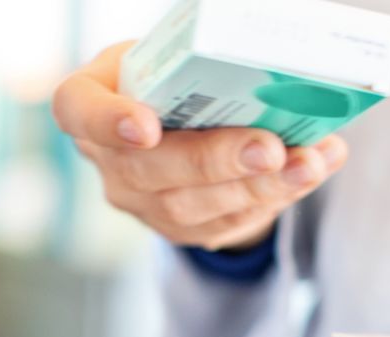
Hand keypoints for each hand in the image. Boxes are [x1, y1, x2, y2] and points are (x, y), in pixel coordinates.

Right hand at [52, 42, 347, 250]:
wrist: (182, 126)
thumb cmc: (175, 78)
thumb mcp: (173, 55)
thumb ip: (202, 59)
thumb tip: (277, 66)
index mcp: (91, 99)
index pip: (76, 110)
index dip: (107, 122)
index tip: (146, 128)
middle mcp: (108, 159)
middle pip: (149, 169)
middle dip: (216, 161)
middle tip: (269, 149)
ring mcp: (142, 202)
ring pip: (194, 206)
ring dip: (260, 186)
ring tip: (308, 163)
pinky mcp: (181, 229)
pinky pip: (227, 222)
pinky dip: (277, 195)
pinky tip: (312, 171)